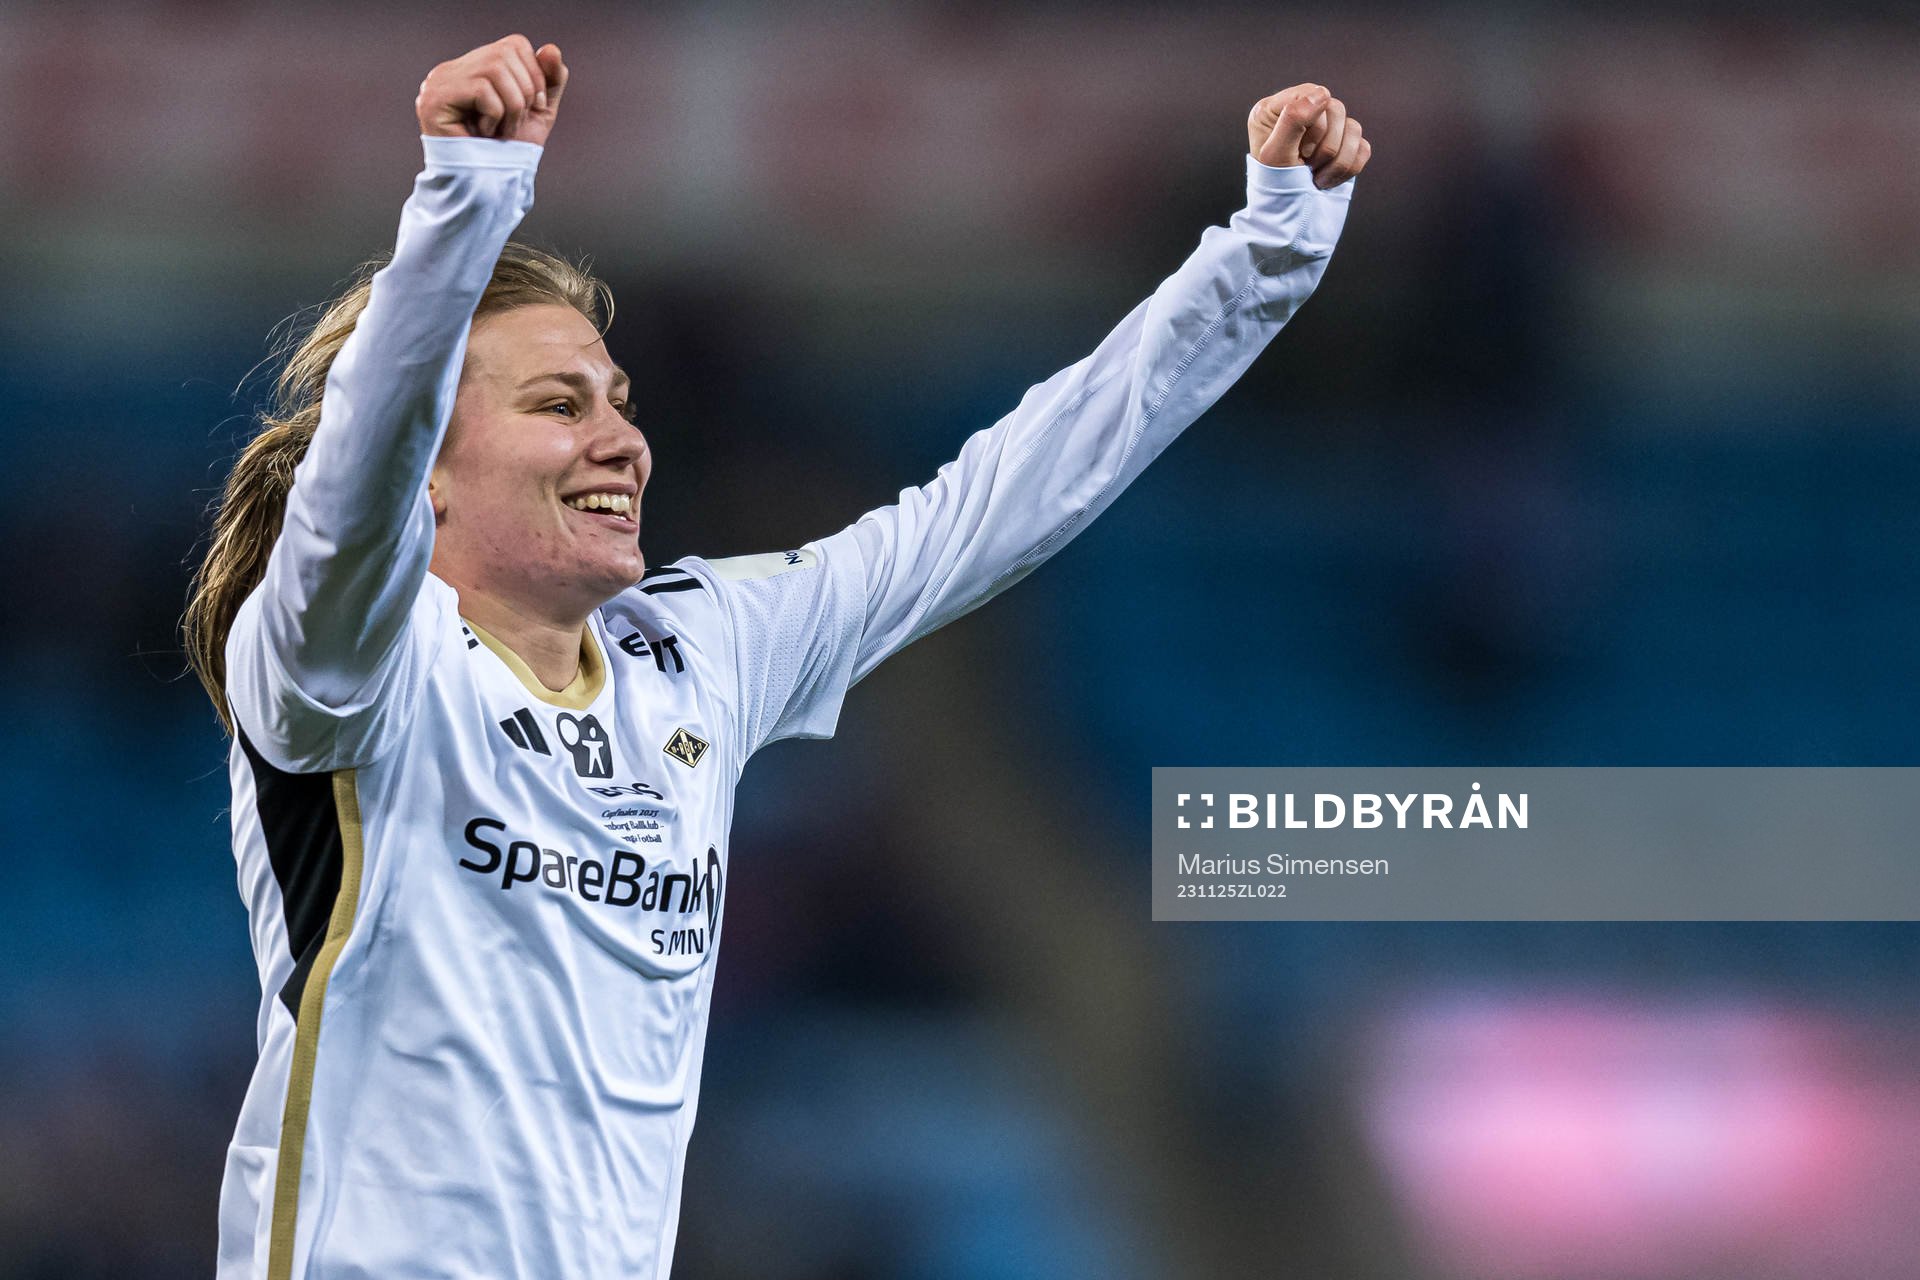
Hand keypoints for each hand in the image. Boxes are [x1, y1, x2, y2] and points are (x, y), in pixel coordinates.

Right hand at [416, 35, 567, 145]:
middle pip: (505, 53)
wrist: (487, 187)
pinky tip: (483, 134)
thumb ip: (548, 80)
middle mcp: (453, 68)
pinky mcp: (435, 99)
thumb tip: (551, 48)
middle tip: (516, 123)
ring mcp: (440, 81)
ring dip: (512, 107)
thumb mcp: (537, 112)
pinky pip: (481, 90)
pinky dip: (495, 115)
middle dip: (525, 92)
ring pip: (494, 69)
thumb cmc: (509, 151)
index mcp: (475, 67)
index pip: (514, 44)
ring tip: (501, 130)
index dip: (534, 73)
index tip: (533, 107)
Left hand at [1247, 84, 1371, 187]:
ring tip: (1316, 178)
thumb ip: (1293, 119)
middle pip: (1336, 109)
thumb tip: (1322, 95)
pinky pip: (1363, 147)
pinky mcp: (1344, 150)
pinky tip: (1328, 181)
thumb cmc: (1276, 191)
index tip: (1300, 151)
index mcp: (1275, 111)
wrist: (1291, 226)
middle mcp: (1300, 116)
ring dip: (1337, 160)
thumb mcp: (1276, 155)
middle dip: (1325, 145)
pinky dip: (1349, 168)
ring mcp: (1325, 134)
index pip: (1311, 94)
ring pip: (1354, 127)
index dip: (1313, 122)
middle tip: (1307, 166)